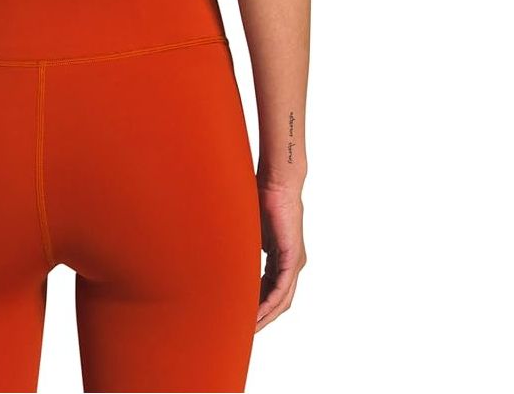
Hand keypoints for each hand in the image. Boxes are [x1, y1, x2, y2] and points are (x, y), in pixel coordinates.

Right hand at [255, 177, 305, 331]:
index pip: (270, 289)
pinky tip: (258, 313)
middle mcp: (291, 263)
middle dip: (262, 317)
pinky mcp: (293, 258)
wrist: (276, 182)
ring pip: (282, 299)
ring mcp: (294, 262)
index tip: (241, 315)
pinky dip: (270, 304)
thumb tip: (220, 251)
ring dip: (266, 316)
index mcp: (281, 256)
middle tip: (244, 330)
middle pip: (278, 300)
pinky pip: (282, 289)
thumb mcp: (247, 229)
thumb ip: (240, 244)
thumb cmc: (261, 197)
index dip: (257, 305)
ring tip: (249, 328)